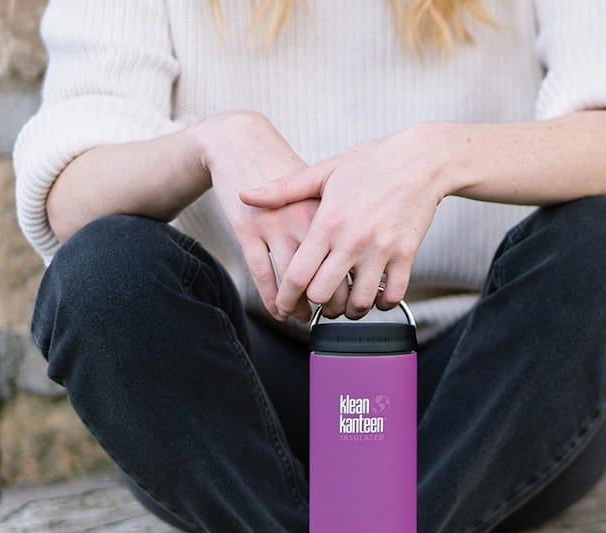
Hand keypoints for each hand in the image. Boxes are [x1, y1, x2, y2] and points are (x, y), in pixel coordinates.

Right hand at [194, 111, 346, 321]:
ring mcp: (274, 227)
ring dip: (298, 306)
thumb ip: (340, 219)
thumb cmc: (285, 167)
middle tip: (329, 314)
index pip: (347, 264)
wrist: (244, 143)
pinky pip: (262, 275)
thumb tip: (361, 257)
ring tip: (302, 316)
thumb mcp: (321, 187)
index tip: (351, 303)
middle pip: (323, 277)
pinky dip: (271, 299)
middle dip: (328, 305)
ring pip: (291, 281)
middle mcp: (304, 221)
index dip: (350, 291)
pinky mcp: (247, 231)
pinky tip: (278, 310)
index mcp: (327, 212)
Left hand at [239, 124, 445, 319]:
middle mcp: (353, 241)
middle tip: (316, 304)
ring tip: (345, 304)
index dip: (286, 297)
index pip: (298, 274)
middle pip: (323, 294)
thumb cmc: (371, 163)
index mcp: (328, 222)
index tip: (284, 306)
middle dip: (315, 306)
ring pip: (358, 302)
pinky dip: (381, 304)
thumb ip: (283, 189)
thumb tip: (245, 195)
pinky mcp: (406, 256)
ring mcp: (381, 251)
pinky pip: (392, 296)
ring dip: (349, 310)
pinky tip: (374, 297)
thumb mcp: (324, 171)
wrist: (420, 159)